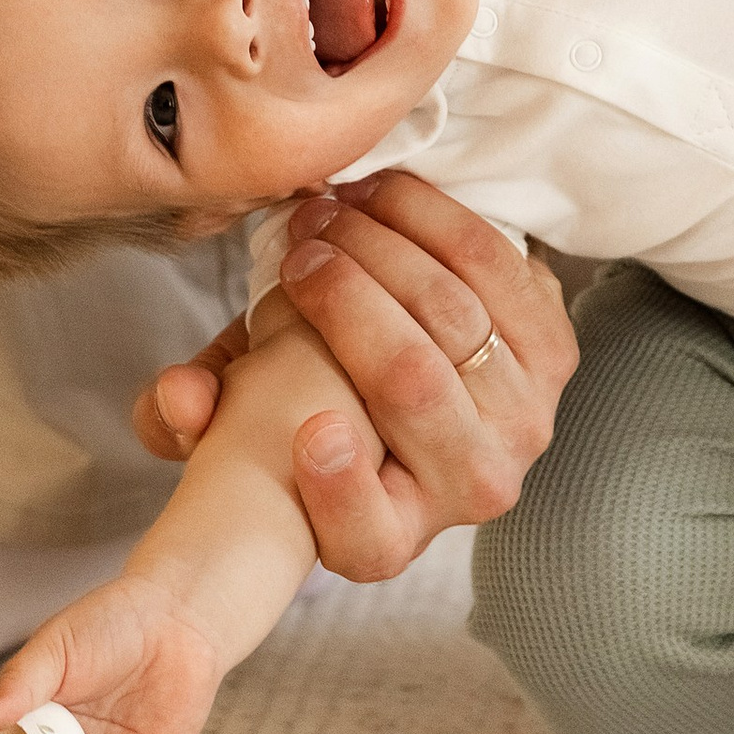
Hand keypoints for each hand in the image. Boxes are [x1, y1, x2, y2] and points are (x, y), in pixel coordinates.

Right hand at [132, 175, 576, 573]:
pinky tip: (377, 197)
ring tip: (327, 212)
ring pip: (453, 312)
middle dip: (344, 296)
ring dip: (382, 243)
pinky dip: (430, 217)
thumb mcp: (242, 416)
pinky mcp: (556, 351)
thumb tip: (177, 395)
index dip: (342, 486)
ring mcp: (522, 421)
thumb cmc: (318, 399)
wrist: (426, 371)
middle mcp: (467, 492)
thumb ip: (192, 415)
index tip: (312, 429)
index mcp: (382, 537)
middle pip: (410, 380)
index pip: (366, 537)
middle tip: (296, 249)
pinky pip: (498, 266)